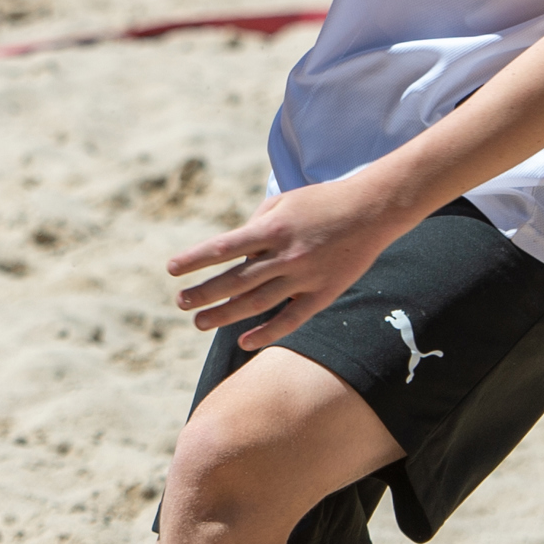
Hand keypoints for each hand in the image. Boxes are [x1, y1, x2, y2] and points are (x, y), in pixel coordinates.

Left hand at [168, 176, 409, 350]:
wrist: (372, 210)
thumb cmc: (321, 201)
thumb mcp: (282, 202)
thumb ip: (255, 225)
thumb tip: (233, 252)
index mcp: (272, 228)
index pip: (223, 247)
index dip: (195, 259)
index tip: (171, 269)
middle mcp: (286, 255)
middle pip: (236, 280)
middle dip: (204, 292)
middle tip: (181, 302)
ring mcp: (305, 277)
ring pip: (258, 302)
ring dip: (226, 314)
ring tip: (199, 321)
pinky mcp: (325, 293)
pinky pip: (292, 319)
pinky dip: (267, 332)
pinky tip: (244, 341)